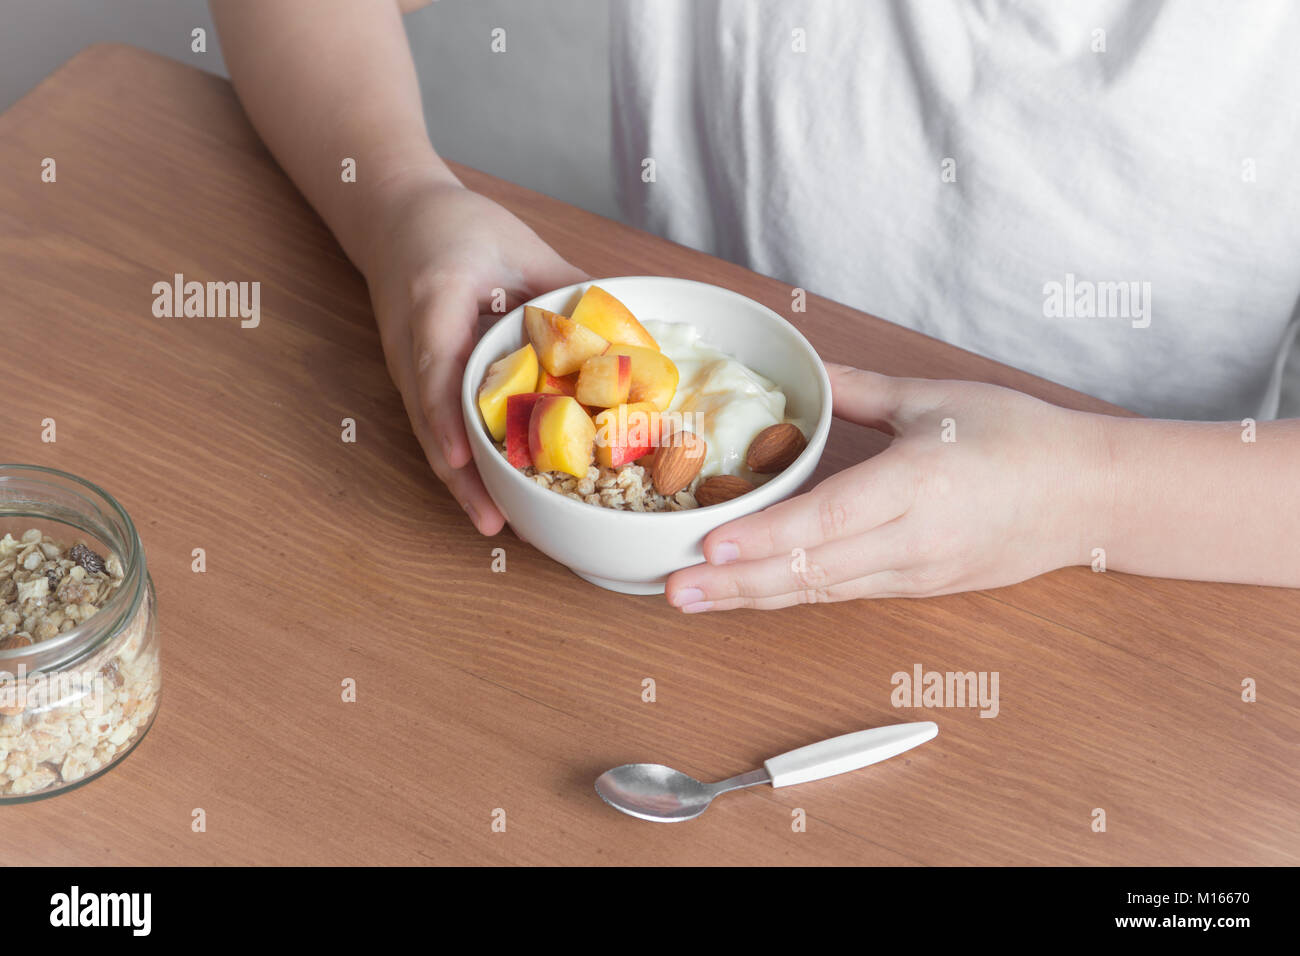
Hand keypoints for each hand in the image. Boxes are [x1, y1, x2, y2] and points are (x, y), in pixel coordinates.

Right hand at [361, 172, 587, 532]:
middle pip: (428, 420)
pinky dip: (464, 460)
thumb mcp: (517, 243)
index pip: (435, 365)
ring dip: (462, 481)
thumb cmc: (455, 225)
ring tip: (498, 524)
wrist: (395, 216)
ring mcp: (407, 368)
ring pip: (430, 433)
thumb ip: (567, 284)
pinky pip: (438, 425)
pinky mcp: (416, 380)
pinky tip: (493, 490)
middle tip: (496, 523)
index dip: (450, 417)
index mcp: (432, 303)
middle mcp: (410, 346)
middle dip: (460, 477)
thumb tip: (628, 325)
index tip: (463, 459)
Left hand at [665, 363, 1112, 609]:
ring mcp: (915, 573)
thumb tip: (804, 373)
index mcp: (917, 484)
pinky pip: (844, 595)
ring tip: (692, 598)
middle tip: (672, 590)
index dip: (766, 538)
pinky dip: (792, 596)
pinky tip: (750, 594)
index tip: (710, 543)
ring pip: (821, 592)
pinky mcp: (919, 588)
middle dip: (735, 584)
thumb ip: (859, 390)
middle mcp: (912, 540)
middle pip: (811, 572)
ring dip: (753, 598)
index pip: (829, 520)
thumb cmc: (1022, 439)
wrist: (1089, 498)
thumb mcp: (936, 398)